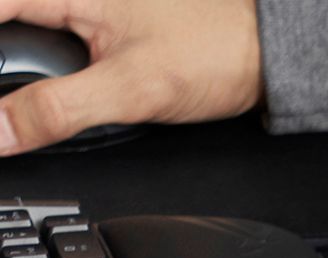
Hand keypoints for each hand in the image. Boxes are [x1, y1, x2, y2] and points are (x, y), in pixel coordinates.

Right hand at [0, 0, 262, 154]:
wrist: (258, 57)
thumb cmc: (208, 57)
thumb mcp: (127, 91)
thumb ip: (58, 110)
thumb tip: (0, 131)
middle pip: (9, 23)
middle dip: (9, 70)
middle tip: (11, 119)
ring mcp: (88, 9)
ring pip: (32, 33)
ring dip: (25, 76)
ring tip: (21, 112)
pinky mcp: (102, 26)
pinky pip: (58, 43)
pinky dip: (50, 78)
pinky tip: (51, 99)